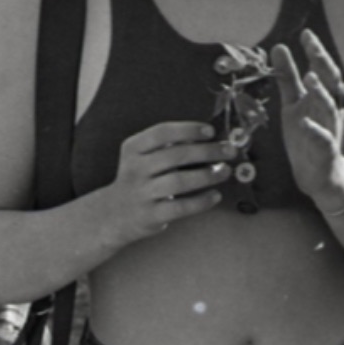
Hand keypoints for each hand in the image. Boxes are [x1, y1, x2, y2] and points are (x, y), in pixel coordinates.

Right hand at [104, 122, 230, 242]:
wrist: (115, 213)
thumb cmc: (140, 179)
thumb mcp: (143, 157)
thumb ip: (169, 147)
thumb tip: (210, 139)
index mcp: (133, 149)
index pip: (162, 133)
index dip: (188, 130)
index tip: (210, 131)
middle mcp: (135, 169)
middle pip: (175, 156)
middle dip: (207, 151)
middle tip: (228, 150)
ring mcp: (142, 193)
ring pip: (179, 181)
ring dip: (207, 175)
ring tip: (225, 171)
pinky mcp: (151, 215)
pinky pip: (180, 207)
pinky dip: (201, 201)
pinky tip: (215, 195)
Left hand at [270, 31, 343, 213]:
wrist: (318, 174)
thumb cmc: (307, 135)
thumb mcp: (293, 103)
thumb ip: (288, 77)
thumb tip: (278, 47)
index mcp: (323, 96)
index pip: (323, 69)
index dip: (316, 52)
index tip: (306, 34)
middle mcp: (330, 110)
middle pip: (331, 83)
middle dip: (322, 64)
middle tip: (312, 46)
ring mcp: (329, 129)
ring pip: (329, 108)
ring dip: (321, 93)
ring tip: (310, 77)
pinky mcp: (325, 150)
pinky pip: (322, 139)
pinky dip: (315, 130)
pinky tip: (304, 121)